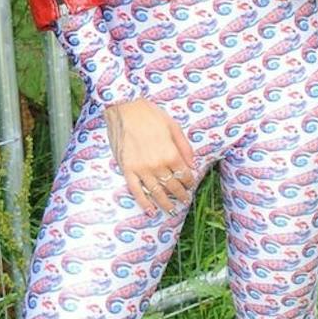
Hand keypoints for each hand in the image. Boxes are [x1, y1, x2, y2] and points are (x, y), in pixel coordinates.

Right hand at [102, 98, 197, 215]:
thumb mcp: (173, 126)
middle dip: (181, 194)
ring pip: (156, 192)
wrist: (124, 108)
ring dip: (165, 202)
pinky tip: (150, 211)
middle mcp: (157, 164)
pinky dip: (144, 203)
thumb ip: (184, 147)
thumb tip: (193, 164)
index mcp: (171, 153)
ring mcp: (141, 169)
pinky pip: (136, 191)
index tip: (191, 185)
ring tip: (171, 210)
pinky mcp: (127, 169)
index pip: (184, 174)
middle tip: (185, 200)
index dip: (189, 181)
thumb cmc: (150, 114)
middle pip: (172, 185)